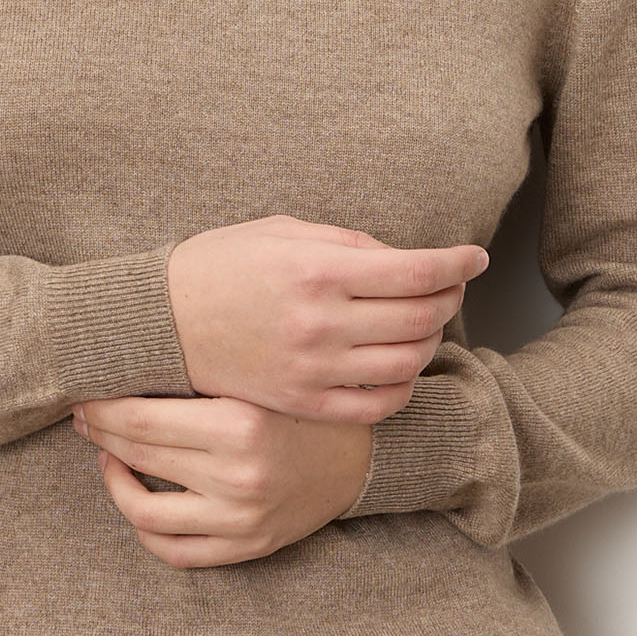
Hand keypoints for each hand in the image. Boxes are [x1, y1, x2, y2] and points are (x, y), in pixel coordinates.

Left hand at [71, 393, 372, 567]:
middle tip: (86, 416)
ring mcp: (242, 519)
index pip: (140, 417)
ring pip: (145, 513)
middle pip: (137, 455)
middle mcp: (238, 476)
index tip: (86, 394)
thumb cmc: (300, 402)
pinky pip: (176, 552)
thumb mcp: (256, 375)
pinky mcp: (248, 547)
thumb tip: (122, 357)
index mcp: (239, 423)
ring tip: (110, 456)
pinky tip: (139, 497)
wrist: (362, 453)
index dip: (101, 406)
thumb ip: (200, 371)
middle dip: (100, 433)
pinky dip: (146, 528)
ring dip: (115, 483)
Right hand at [164, 214, 487, 422]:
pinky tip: (401, 366)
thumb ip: (349, 243)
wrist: (162, 322)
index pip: (416, 271)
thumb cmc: (221, 265)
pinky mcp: (304, 402)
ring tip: (425, 321)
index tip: (474, 256)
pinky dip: (404, 386)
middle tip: (450, 284)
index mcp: (317, 271)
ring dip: (430, 339)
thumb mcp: (283, 231)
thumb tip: (404, 259)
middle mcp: (321, 323)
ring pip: (407, 361)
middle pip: (420, 316)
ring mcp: (314, 369)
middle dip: (449, 296)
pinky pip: (378, 404)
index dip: (457, 263)